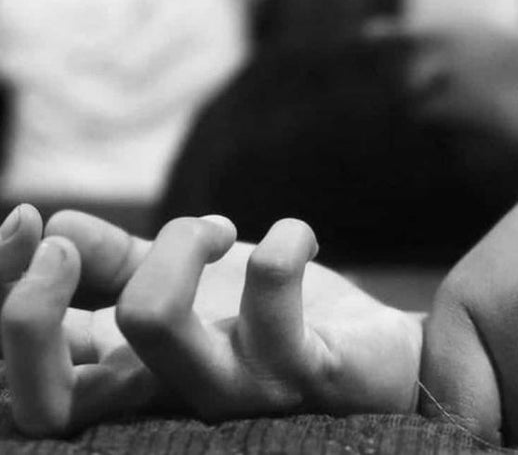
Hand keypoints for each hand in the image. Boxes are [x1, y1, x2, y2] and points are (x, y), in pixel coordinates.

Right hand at [0, 206, 422, 436]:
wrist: (377, 356)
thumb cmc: (278, 320)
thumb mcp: (192, 280)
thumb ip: (123, 260)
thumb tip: (56, 223)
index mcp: (132, 373)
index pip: (22, 375)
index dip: (0, 296)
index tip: (25, 220)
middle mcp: (168, 397)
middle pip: (46, 400)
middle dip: (26, 306)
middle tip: (65, 241)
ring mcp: (235, 392)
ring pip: (155, 326)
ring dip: (178, 244)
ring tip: (223, 229)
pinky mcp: (303, 377)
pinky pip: (272, 305)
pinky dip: (282, 244)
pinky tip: (296, 234)